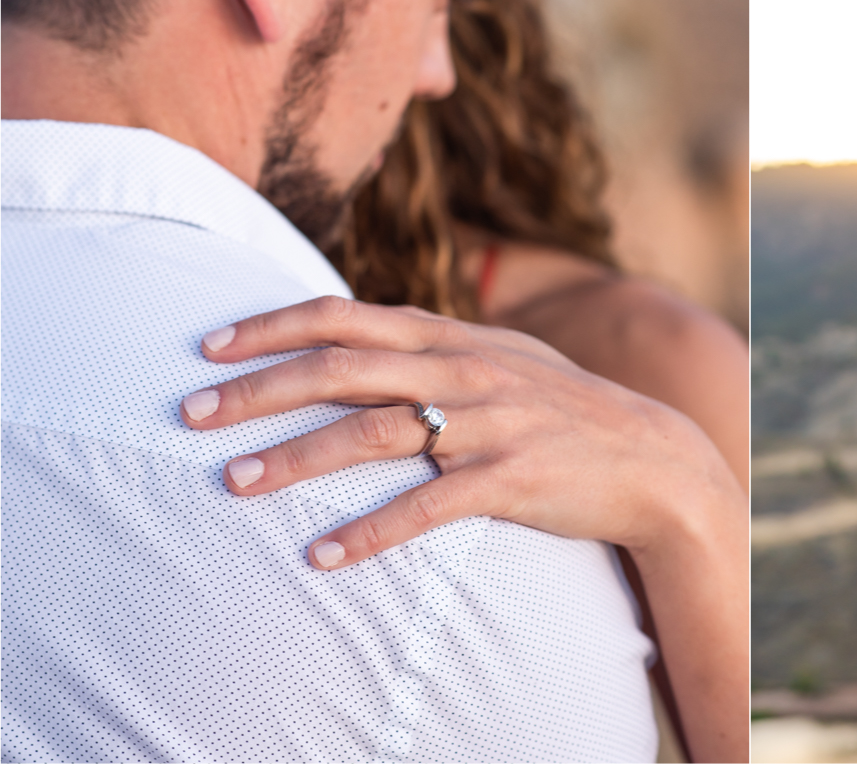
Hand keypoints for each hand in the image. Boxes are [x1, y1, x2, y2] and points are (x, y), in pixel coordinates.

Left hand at [180, 296, 741, 566]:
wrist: (650, 456)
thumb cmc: (564, 407)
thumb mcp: (503, 357)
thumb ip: (437, 343)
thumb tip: (366, 331)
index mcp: (454, 336)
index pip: (347, 317)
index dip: (274, 326)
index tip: (209, 346)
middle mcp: (465, 369)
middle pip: (343, 368)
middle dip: (259, 389)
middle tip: (190, 414)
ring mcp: (489, 422)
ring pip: (375, 435)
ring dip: (298, 460)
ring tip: (235, 484)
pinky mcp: (510, 478)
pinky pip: (428, 506)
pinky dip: (371, 532)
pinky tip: (323, 555)